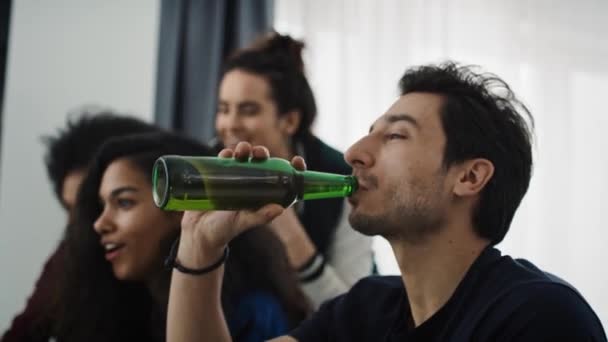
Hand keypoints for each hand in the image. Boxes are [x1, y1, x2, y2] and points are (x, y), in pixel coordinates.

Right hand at [179, 142, 284, 257]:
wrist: (198, 232)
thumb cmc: (224, 230)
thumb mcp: (243, 222)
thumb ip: (259, 216)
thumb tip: (280, 209)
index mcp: (263, 196)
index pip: (282, 179)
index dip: (292, 169)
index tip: (297, 161)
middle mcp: (251, 185)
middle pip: (262, 163)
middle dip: (262, 153)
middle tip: (259, 153)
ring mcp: (234, 178)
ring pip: (244, 158)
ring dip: (245, 149)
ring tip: (241, 151)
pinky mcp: (217, 176)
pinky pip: (225, 160)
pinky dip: (227, 154)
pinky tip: (226, 155)